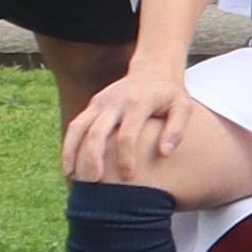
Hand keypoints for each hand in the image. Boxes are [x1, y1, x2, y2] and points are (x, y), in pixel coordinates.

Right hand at [62, 61, 196, 184]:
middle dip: (93, 158)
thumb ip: (176, 129)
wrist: (153, 69)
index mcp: (138, 103)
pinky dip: (69, 145)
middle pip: (97, 132)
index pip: (127, 134)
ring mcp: (100, 102)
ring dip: (72, 152)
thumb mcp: (182, 106)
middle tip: (94, 182)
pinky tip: (69, 166)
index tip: (128, 177)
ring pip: (78, 128)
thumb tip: (165, 153)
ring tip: (72, 177)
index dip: (125, 158)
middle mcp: (115, 101)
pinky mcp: (93, 104)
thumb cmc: (170, 94)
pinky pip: (76, 126)